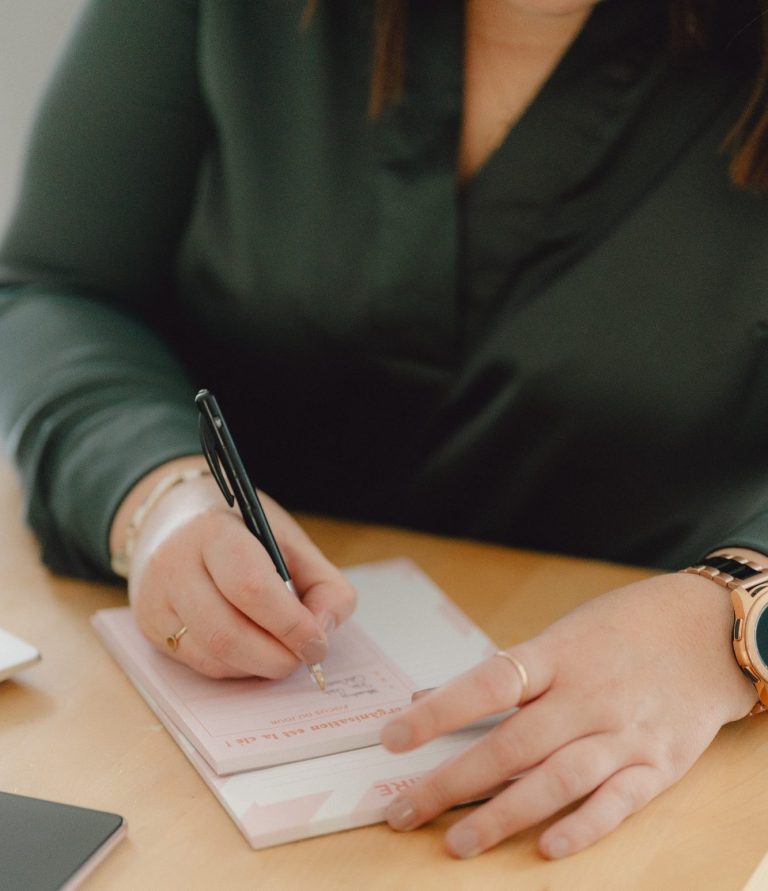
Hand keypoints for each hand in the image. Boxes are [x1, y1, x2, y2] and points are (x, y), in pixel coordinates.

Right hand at [124, 467, 355, 678]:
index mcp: (214, 531)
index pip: (251, 588)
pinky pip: (198, 663)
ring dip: (257, 666)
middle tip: (304, 657)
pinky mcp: (148, 625)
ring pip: (212, 656)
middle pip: (227, 633)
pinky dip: (235, 667)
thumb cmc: (242, 530)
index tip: (318, 642)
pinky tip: (252, 650)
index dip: (290, 625)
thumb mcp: (290, 541)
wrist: (173, 517)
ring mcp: (155, 597)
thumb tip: (323, 632)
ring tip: (281, 652)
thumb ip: (324, 585)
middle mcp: (174, 564)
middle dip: (275, 657)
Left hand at [380, 572, 756, 858]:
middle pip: (511, 745)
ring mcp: (624, 733)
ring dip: (504, 817)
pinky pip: (617, 803)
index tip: (391, 739)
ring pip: (557, 781)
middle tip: (404, 812)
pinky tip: (546, 851)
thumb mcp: (565, 632)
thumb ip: (510, 671)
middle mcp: (586, 696)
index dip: (437, 713)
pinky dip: (583, 829)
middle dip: (452, 782)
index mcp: (557, 655)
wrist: (709, 629)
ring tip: (457, 843)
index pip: (486, 685)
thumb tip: (436, 696)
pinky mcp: (658, 764)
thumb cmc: (623, 626)